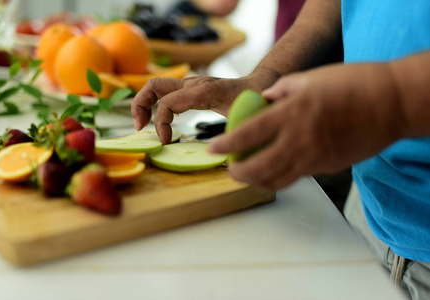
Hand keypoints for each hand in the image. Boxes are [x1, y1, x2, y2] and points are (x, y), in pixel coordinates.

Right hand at [131, 67, 280, 144]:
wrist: (259, 85)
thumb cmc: (254, 101)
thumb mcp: (245, 117)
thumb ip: (234, 130)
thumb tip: (222, 151)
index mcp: (203, 91)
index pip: (167, 103)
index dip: (161, 125)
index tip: (168, 143)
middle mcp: (193, 84)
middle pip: (154, 85)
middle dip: (140, 105)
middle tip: (139, 128)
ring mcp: (191, 84)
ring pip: (156, 86)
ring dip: (144, 104)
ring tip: (142, 125)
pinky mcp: (191, 89)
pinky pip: (166, 93)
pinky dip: (156, 105)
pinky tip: (160, 122)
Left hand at [208, 63, 405, 189]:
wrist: (390, 103)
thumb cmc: (353, 84)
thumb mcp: (310, 78)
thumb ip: (281, 91)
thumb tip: (264, 101)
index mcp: (292, 113)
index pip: (248, 134)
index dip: (226, 145)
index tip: (213, 149)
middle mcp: (299, 139)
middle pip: (258, 168)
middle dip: (237, 173)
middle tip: (229, 169)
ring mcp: (314, 157)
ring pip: (276, 180)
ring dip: (256, 181)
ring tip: (246, 175)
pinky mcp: (327, 167)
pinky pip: (296, 178)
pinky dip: (279, 179)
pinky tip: (272, 172)